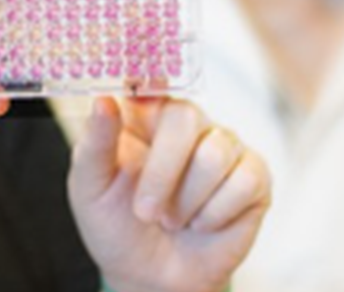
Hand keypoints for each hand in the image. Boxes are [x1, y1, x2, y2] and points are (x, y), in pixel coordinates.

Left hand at [69, 97, 271, 291]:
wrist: (151, 278)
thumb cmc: (118, 226)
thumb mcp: (90, 189)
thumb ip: (95, 145)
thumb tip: (103, 100)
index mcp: (145, 117)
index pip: (153, 79)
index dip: (152, 72)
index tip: (143, 78)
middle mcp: (187, 124)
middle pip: (186, 117)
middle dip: (162, 172)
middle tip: (145, 212)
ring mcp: (224, 146)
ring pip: (214, 154)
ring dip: (186, 202)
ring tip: (173, 219)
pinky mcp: (253, 176)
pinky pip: (242, 183)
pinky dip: (214, 215)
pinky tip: (202, 223)